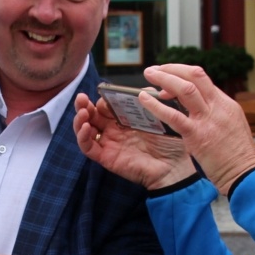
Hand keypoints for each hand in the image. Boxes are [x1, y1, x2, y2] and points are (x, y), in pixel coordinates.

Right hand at [73, 93, 192, 189]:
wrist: (174, 166)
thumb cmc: (170, 142)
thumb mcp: (161, 115)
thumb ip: (151, 100)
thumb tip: (144, 88)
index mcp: (125, 119)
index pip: (105, 105)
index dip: (102, 99)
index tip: (105, 93)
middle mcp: (114, 130)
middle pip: (91, 115)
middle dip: (84, 105)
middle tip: (81, 97)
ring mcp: (109, 143)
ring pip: (85, 129)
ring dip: (80, 119)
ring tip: (82, 111)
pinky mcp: (106, 157)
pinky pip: (88, 147)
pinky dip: (82, 137)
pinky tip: (86, 127)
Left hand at [140, 64, 254, 195]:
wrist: (246, 175)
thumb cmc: (238, 158)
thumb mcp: (232, 128)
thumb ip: (216, 117)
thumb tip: (198, 112)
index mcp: (226, 105)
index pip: (203, 80)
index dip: (182, 75)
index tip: (169, 79)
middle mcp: (218, 107)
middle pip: (195, 76)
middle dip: (172, 69)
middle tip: (155, 69)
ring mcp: (208, 120)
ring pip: (185, 89)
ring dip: (164, 78)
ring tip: (149, 74)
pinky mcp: (197, 136)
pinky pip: (173, 116)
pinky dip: (156, 105)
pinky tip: (144, 99)